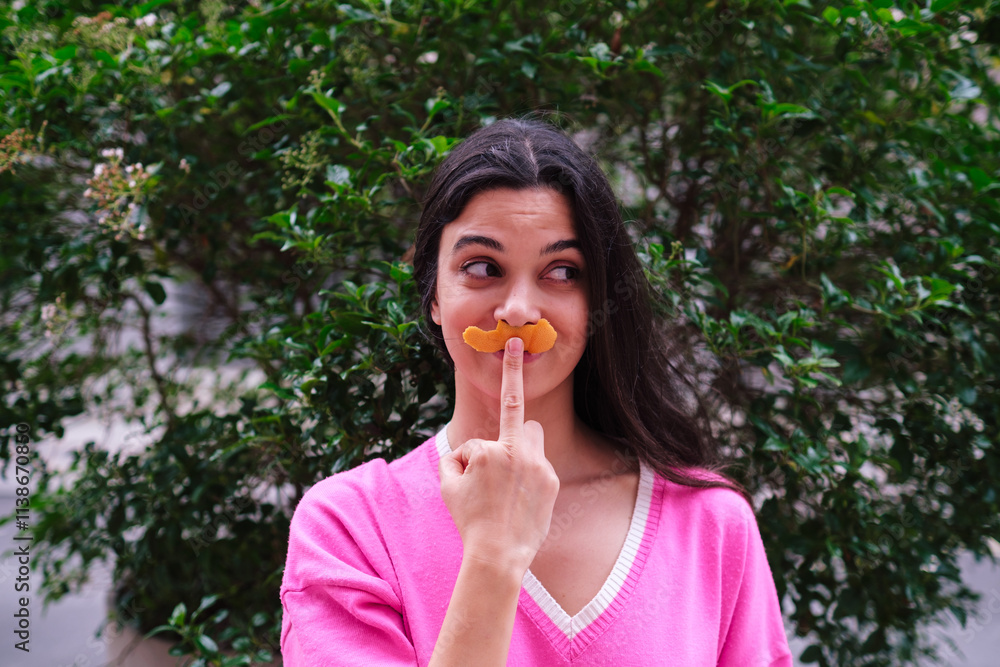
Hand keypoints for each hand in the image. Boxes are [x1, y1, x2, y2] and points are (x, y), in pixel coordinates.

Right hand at [439, 336, 559, 574]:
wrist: (497, 555)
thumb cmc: (470, 518)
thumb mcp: (449, 483)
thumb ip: (458, 456)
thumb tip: (470, 451)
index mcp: (495, 449)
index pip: (506, 401)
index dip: (511, 370)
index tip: (515, 343)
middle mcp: (522, 454)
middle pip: (524, 424)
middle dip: (513, 435)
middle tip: (499, 462)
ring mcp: (541, 468)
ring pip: (533, 445)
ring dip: (521, 454)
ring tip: (508, 486)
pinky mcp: (553, 482)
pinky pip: (539, 468)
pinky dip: (528, 478)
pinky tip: (518, 501)